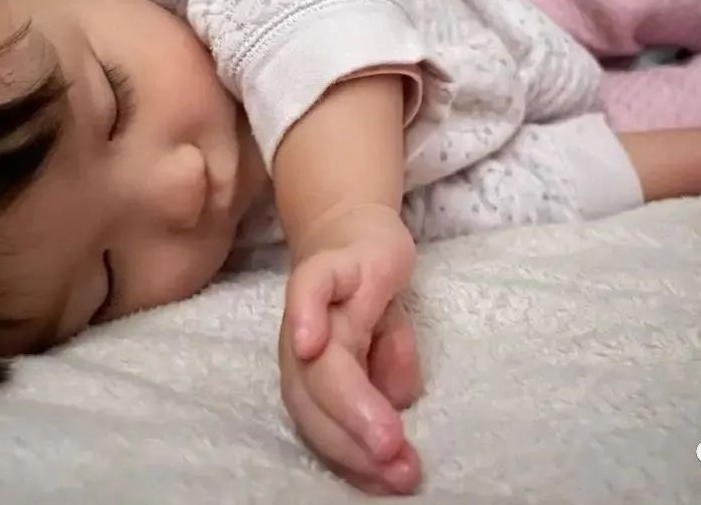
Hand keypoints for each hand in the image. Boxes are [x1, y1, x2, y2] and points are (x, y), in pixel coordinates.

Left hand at [278, 204, 422, 494]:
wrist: (350, 221)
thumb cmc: (364, 290)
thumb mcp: (388, 342)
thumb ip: (389, 373)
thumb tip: (397, 402)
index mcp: (309, 368)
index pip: (320, 420)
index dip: (354, 456)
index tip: (394, 482)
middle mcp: (302, 340)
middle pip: (313, 398)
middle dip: (355, 442)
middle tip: (399, 472)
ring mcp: (314, 302)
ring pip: (320, 360)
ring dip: (352, 404)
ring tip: (391, 442)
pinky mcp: (330, 263)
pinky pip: (310, 290)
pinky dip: (307, 315)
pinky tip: (313, 343)